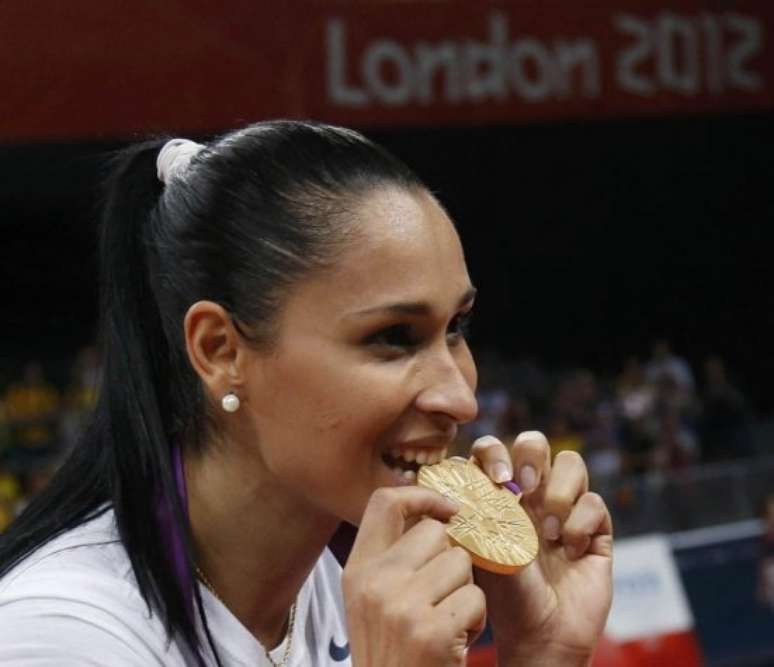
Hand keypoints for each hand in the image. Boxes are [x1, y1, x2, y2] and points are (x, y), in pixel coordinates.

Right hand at [342, 487, 486, 666]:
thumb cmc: (392, 654)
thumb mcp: (373, 601)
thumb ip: (394, 558)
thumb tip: (437, 513)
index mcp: (357, 570)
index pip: (385, 502)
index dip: (422, 495)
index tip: (447, 509)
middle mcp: (374, 582)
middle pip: (436, 531)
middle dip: (452, 557)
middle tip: (443, 593)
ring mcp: (401, 606)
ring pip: (462, 562)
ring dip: (466, 590)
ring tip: (447, 621)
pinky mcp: (432, 631)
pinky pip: (475, 597)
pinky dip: (476, 620)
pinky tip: (455, 643)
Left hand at [471, 432, 612, 665]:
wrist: (541, 635)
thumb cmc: (505, 595)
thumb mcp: (484, 549)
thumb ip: (483, 509)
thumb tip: (483, 477)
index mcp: (497, 495)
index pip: (491, 450)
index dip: (494, 454)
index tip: (499, 482)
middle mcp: (530, 495)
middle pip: (533, 442)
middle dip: (530, 458)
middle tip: (526, 489)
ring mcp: (564, 507)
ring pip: (570, 462)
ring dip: (559, 492)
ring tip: (549, 532)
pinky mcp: (595, 526)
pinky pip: (594, 500)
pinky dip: (581, 523)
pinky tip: (569, 552)